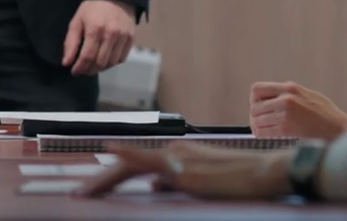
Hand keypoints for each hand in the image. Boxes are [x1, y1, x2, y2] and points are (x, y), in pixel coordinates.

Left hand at [62, 0, 135, 75]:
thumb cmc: (93, 8)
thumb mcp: (77, 21)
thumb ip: (71, 42)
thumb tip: (66, 62)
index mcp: (94, 29)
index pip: (87, 56)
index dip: (80, 67)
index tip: (74, 71)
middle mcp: (110, 34)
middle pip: (100, 62)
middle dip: (89, 69)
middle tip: (83, 69)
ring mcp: (123, 37)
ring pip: (111, 63)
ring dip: (101, 68)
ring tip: (93, 65)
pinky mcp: (131, 38)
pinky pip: (121, 58)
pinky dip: (112, 62)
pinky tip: (105, 59)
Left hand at [77, 143, 290, 199]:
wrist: (266, 172)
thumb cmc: (242, 180)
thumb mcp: (202, 182)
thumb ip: (174, 181)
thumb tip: (152, 186)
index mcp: (178, 155)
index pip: (137, 165)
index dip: (112, 174)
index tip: (93, 184)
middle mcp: (174, 152)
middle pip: (127, 164)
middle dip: (100, 180)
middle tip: (79, 194)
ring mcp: (178, 159)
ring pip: (130, 164)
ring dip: (103, 180)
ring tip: (82, 193)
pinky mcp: (184, 169)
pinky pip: (149, 161)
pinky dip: (127, 155)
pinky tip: (110, 151)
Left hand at [249, 81, 346, 138]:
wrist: (340, 129)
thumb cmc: (327, 115)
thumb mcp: (309, 95)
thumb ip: (292, 94)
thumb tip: (275, 96)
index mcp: (290, 88)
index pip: (257, 89)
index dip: (254, 100)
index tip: (259, 107)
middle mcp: (286, 99)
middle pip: (254, 107)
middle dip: (255, 116)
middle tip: (260, 123)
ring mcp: (285, 114)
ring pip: (257, 121)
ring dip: (257, 127)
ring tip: (263, 130)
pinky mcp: (287, 129)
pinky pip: (263, 132)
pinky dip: (261, 134)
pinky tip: (267, 136)